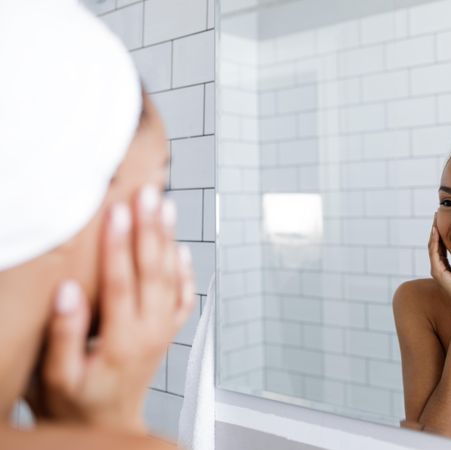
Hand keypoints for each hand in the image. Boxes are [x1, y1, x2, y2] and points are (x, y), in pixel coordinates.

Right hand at [26, 185, 194, 431]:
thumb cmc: (76, 402)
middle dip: (150, 230)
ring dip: (168, 240)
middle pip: (152, 272)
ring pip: (170, 278)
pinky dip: (185, 271)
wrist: (107, 425)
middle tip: (149, 194)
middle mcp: (149, 332)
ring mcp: (163, 331)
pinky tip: (182, 248)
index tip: (118, 211)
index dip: (119, 245)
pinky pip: (183, 298)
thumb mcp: (56, 377)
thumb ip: (64, 334)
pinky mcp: (168, 332)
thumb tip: (69, 290)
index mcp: (120, 341)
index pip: (122, 283)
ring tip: (166, 206)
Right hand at [429, 212, 450, 307]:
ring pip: (432, 245)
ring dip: (433, 231)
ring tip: (434, 217)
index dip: (445, 231)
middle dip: (436, 227)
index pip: (444, 244)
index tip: (448, 217)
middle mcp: (440, 267)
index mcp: (448, 266)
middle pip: (436, 242)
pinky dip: (434, 240)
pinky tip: (436, 229)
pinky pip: (433, 252)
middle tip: (437, 212)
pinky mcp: (437, 272)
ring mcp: (437, 269)